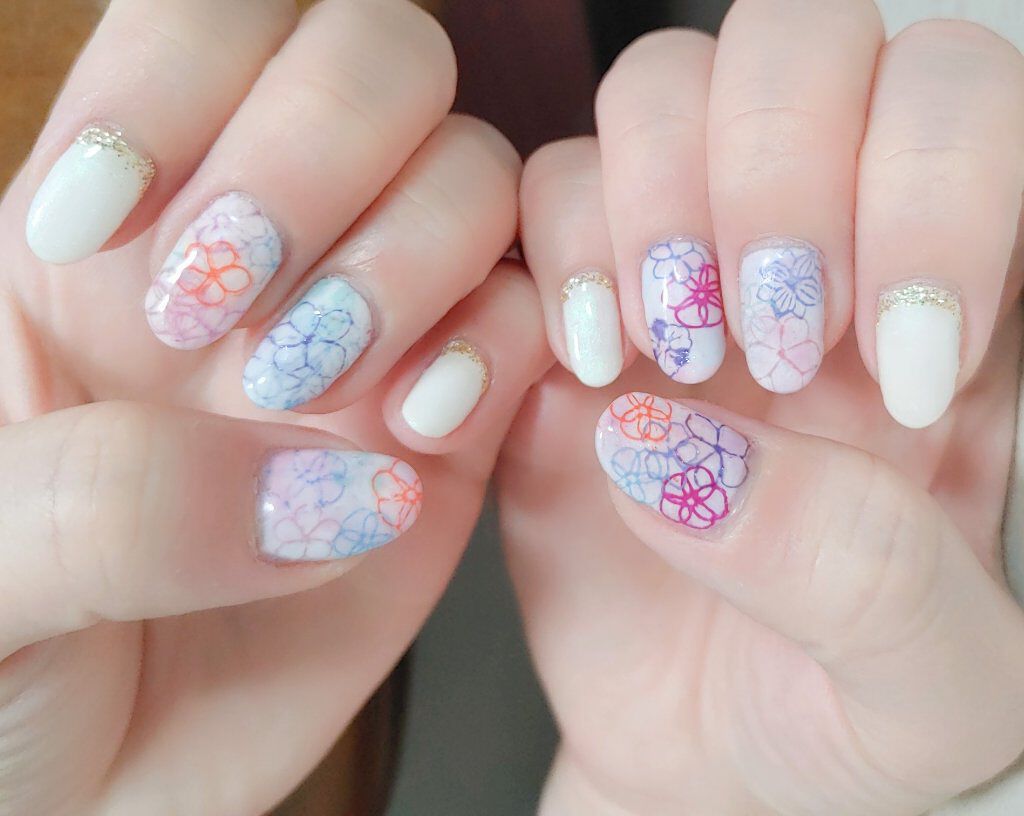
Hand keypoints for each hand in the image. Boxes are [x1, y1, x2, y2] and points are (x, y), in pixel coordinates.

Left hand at [0, 2, 548, 813]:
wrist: (82, 789)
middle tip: (244, 323)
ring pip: (475, 175)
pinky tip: (418, 439)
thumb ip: (112, 499)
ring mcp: (376, 327)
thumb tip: (321, 473)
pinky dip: (502, 354)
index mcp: (105, 218)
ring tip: (335, 395)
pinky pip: (530, 322)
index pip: (199, 23)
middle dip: (327, 158)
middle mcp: (266, 243)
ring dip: (422, 263)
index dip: (187, 88)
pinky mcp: (455, 423)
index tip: (123, 238)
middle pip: (374, 56)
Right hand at [502, 2, 1023, 812]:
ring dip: (650, 202)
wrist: (702, 758)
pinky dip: (548, 261)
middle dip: (776, 166)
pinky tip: (577, 373)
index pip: (973, 107)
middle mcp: (820, 251)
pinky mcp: (564, 312)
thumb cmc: (843, 717)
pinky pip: (537, 195)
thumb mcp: (927, 690)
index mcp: (958, 311)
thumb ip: (868, 574)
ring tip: (662, 357)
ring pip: (661, 86)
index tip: (889, 368)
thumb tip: (691, 455)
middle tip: (760, 341)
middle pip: (810, 39)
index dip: (934, 186)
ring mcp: (682, 268)